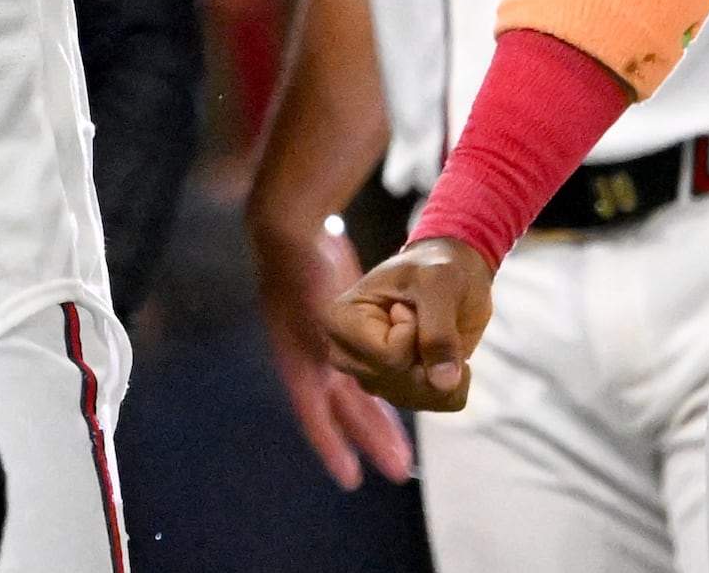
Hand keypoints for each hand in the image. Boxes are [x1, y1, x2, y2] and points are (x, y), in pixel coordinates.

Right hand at [253, 214, 416, 487]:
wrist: (293, 229)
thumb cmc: (304, 273)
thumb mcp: (334, 318)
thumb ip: (378, 346)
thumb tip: (416, 384)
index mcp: (299, 362)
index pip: (316, 417)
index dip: (333, 449)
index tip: (352, 480)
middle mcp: (310, 359)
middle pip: (344, 409)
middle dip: (371, 438)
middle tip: (400, 469)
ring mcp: (324, 341)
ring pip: (358, 388)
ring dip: (382, 414)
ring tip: (405, 445)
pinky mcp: (340, 324)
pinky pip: (366, 363)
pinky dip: (384, 379)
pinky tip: (404, 388)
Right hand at [320, 235, 494, 412]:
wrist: (451, 272)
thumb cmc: (434, 267)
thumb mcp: (438, 283)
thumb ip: (438, 331)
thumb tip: (443, 382)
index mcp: (341, 320)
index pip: (385, 356)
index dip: (413, 334)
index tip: (410, 305)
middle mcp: (348, 354)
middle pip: (396, 382)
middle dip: (428, 357)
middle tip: (430, 320)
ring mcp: (371, 375)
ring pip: (415, 398)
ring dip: (442, 371)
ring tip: (440, 336)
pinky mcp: (397, 389)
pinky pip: (434, 405)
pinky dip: (454, 384)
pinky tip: (450, 357)